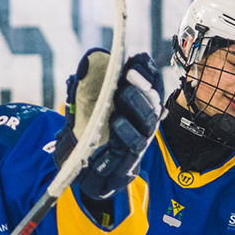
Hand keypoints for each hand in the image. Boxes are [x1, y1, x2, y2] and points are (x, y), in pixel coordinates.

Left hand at [56, 49, 163, 199]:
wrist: (82, 176)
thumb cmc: (87, 139)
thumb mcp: (84, 112)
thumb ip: (86, 92)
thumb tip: (86, 66)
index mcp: (135, 111)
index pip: (150, 88)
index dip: (147, 73)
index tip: (138, 58)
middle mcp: (143, 126)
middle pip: (152, 102)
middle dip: (142, 84)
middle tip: (128, 72)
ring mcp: (139, 145)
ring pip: (148, 122)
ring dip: (137, 104)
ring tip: (123, 91)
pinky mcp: (130, 164)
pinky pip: (134, 146)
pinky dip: (126, 132)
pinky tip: (116, 120)